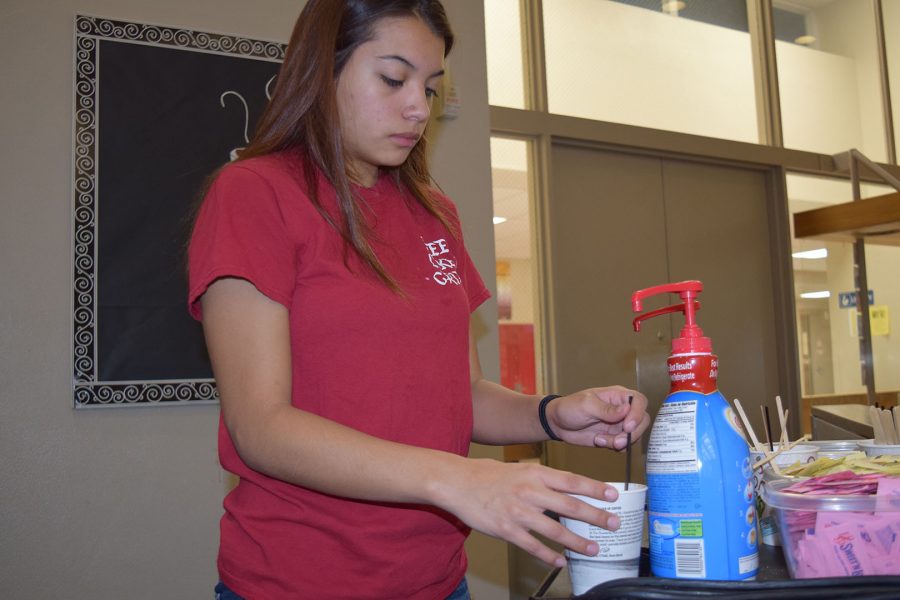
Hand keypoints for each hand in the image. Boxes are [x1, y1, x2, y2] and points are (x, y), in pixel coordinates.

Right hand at [435, 458, 621, 566]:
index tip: (614, 496)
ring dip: (577, 542)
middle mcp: (530, 492)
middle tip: (614, 524)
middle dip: (596, 517)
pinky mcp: (506, 530)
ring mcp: (518, 512)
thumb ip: (541, 479)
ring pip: (555, 530)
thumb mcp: (519, 469)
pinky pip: (533, 546)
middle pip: (570, 506)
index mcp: (535, 474)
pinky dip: (549, 555)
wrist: (457, 482)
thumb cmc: (487, 474)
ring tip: (594, 548)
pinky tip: (561, 561)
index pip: (572, 481)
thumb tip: (566, 488)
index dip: (595, 489)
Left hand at [547, 386, 649, 449]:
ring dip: (620, 442)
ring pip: (634, 435)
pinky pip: (624, 445)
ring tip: (600, 439)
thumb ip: (607, 409)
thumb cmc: (569, 407)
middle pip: (642, 421)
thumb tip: (626, 409)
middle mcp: (622, 409)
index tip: (627, 426)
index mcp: (617, 396)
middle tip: (616, 441)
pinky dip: (614, 447)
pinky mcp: (614, 436)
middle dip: (631, 434)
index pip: (639, 401)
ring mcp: (619, 424)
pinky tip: (599, 440)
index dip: (638, 414)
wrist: (557, 423)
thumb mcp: (586, 405)